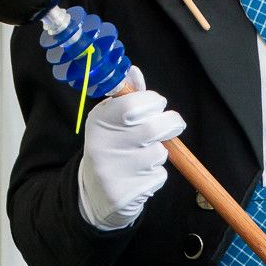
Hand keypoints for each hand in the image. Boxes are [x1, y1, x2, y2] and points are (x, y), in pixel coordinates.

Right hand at [78, 66, 186, 230]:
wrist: (95, 194)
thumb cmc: (112, 147)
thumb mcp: (111, 120)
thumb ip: (127, 96)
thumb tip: (133, 71)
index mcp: (98, 121)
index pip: (132, 103)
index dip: (153, 101)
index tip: (157, 104)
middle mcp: (103, 145)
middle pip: (153, 128)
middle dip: (170, 124)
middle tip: (171, 124)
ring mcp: (114, 171)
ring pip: (159, 153)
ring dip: (160, 153)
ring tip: (142, 157)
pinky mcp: (127, 193)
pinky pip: (159, 176)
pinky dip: (156, 175)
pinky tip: (140, 176)